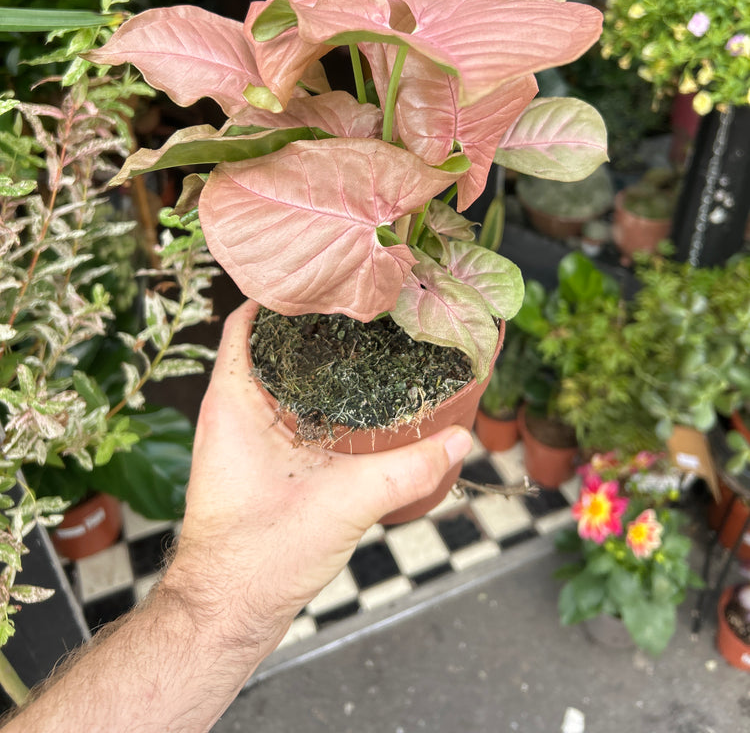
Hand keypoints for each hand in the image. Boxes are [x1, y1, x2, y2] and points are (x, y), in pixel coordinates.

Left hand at [164, 300, 471, 654]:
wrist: (227, 614)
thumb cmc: (257, 559)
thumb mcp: (344, 505)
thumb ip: (407, 472)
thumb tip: (458, 441)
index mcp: (232, 402)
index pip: (245, 320)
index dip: (282, 293)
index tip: (326, 276)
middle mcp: (230, 411)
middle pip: (267, 343)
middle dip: (311, 322)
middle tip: (359, 304)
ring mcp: (242, 436)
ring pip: (278, 377)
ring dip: (314, 359)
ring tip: (364, 340)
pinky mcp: (257, 460)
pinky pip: (286, 408)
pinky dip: (316, 394)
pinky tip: (354, 400)